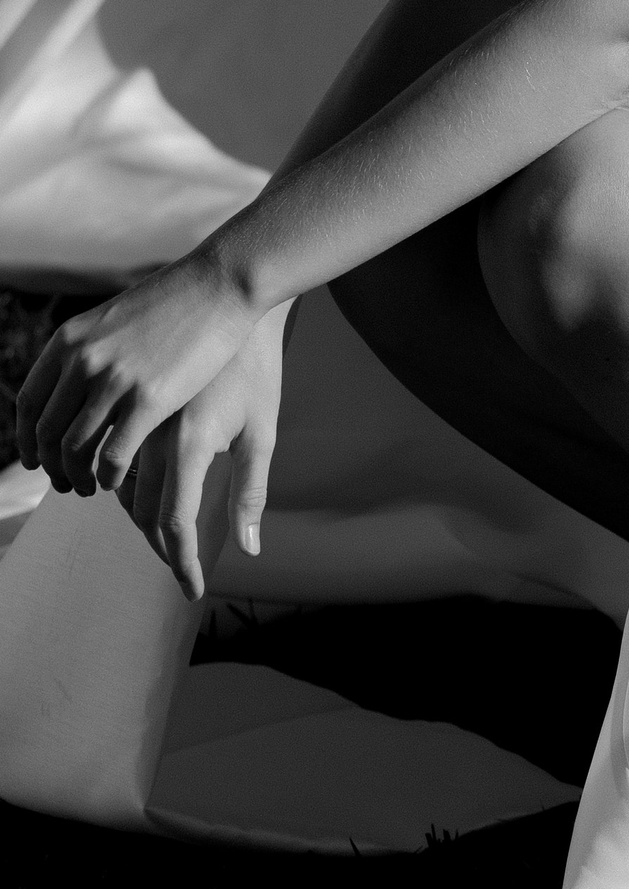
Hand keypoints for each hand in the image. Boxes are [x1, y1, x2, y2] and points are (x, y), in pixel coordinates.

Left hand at [14, 249, 260, 499]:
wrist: (220, 281)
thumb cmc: (178, 300)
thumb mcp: (115, 317)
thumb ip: (90, 349)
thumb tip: (76, 381)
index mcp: (69, 341)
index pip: (29, 403)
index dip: (27, 439)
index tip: (36, 458)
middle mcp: (83, 361)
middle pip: (48, 432)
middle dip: (52, 466)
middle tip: (65, 482)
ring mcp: (114, 380)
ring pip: (75, 449)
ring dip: (77, 477)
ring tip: (89, 487)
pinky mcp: (149, 399)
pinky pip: (113, 454)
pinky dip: (108, 476)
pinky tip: (115, 481)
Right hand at [117, 310, 287, 601]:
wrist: (230, 300)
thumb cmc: (256, 370)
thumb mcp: (262, 431)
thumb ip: (250, 493)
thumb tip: (252, 550)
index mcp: (191, 443)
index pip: (175, 524)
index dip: (183, 563)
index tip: (193, 589)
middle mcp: (152, 433)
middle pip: (143, 513)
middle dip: (163, 544)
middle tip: (180, 562)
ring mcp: (131, 414)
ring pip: (117, 488)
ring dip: (138, 517)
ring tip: (163, 533)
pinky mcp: (119, 400)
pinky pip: (107, 456)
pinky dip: (121, 483)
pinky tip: (142, 491)